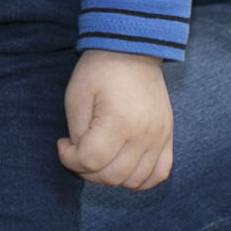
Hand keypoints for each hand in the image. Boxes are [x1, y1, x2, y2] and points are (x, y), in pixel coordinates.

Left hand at [57, 49, 171, 189]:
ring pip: (134, 181)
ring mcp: (159, 138)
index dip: (70, 159)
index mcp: (118, 122)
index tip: (63, 144)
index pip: (90, 161)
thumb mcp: (77, 95)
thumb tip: (81, 156)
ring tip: (98, 158)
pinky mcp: (167, 137)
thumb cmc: (99, 69)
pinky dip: (140, 179)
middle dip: (87, 171)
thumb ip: (78, 132)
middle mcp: (143, 136)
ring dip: (111, 177)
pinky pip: (159, 174)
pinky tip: (123, 167)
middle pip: (112, 176)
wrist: (133, 49)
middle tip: (77, 153)